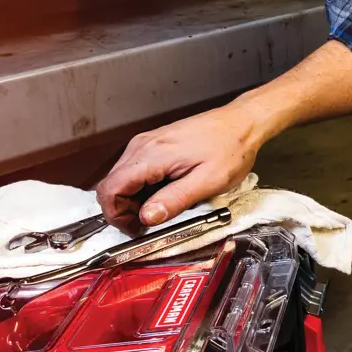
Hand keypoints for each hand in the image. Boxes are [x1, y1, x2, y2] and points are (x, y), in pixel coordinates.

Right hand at [96, 102, 261, 229]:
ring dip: (132, 199)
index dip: (116, 214)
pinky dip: (141, 186)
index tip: (134, 228)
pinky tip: (164, 191)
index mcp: (152, 155)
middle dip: (123, 209)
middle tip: (148, 223)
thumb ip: (174, 200)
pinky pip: (135, 169)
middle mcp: (142, 146)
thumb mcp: (207, 182)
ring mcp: (147, 142)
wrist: (241, 123)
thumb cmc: (230, 149)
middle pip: (111, 184)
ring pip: (121, 178)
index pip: (110, 188)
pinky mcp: (154, 143)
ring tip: (161, 207)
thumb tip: (146, 217)